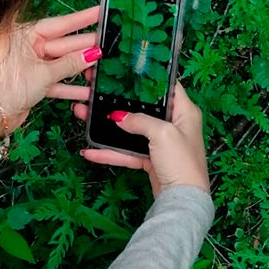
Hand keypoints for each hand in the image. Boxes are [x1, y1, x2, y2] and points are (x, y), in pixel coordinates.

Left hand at [0, 5, 102, 136]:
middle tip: (110, 42)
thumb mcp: (44, 73)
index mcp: (26, 36)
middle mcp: (28, 48)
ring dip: (81, 68)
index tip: (101, 11)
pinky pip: (56, 81)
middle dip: (87, 46)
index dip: (82, 18)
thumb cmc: (9, 88)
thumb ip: (70, 64)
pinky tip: (89, 91)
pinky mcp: (33, 83)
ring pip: (62, 64)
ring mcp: (31, 66)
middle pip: (64, 44)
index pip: (60, 24)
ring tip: (104, 69)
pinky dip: (70, 87)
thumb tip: (93, 53)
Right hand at [77, 81, 209, 196]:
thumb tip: (118, 117)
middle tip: (96, 92)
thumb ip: (139, 120)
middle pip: (141, 108)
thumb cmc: (182, 163)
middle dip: (117, 102)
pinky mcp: (150, 159)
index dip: (147, 77)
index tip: (126, 69)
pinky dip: (110, 151)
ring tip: (83, 116)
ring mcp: (161, 143)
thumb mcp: (162, 133)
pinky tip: (91, 151)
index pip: (167, 86)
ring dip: (107, 127)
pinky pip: (127, 151)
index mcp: (185, 112)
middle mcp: (174, 125)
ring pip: (129, 130)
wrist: (182, 199)